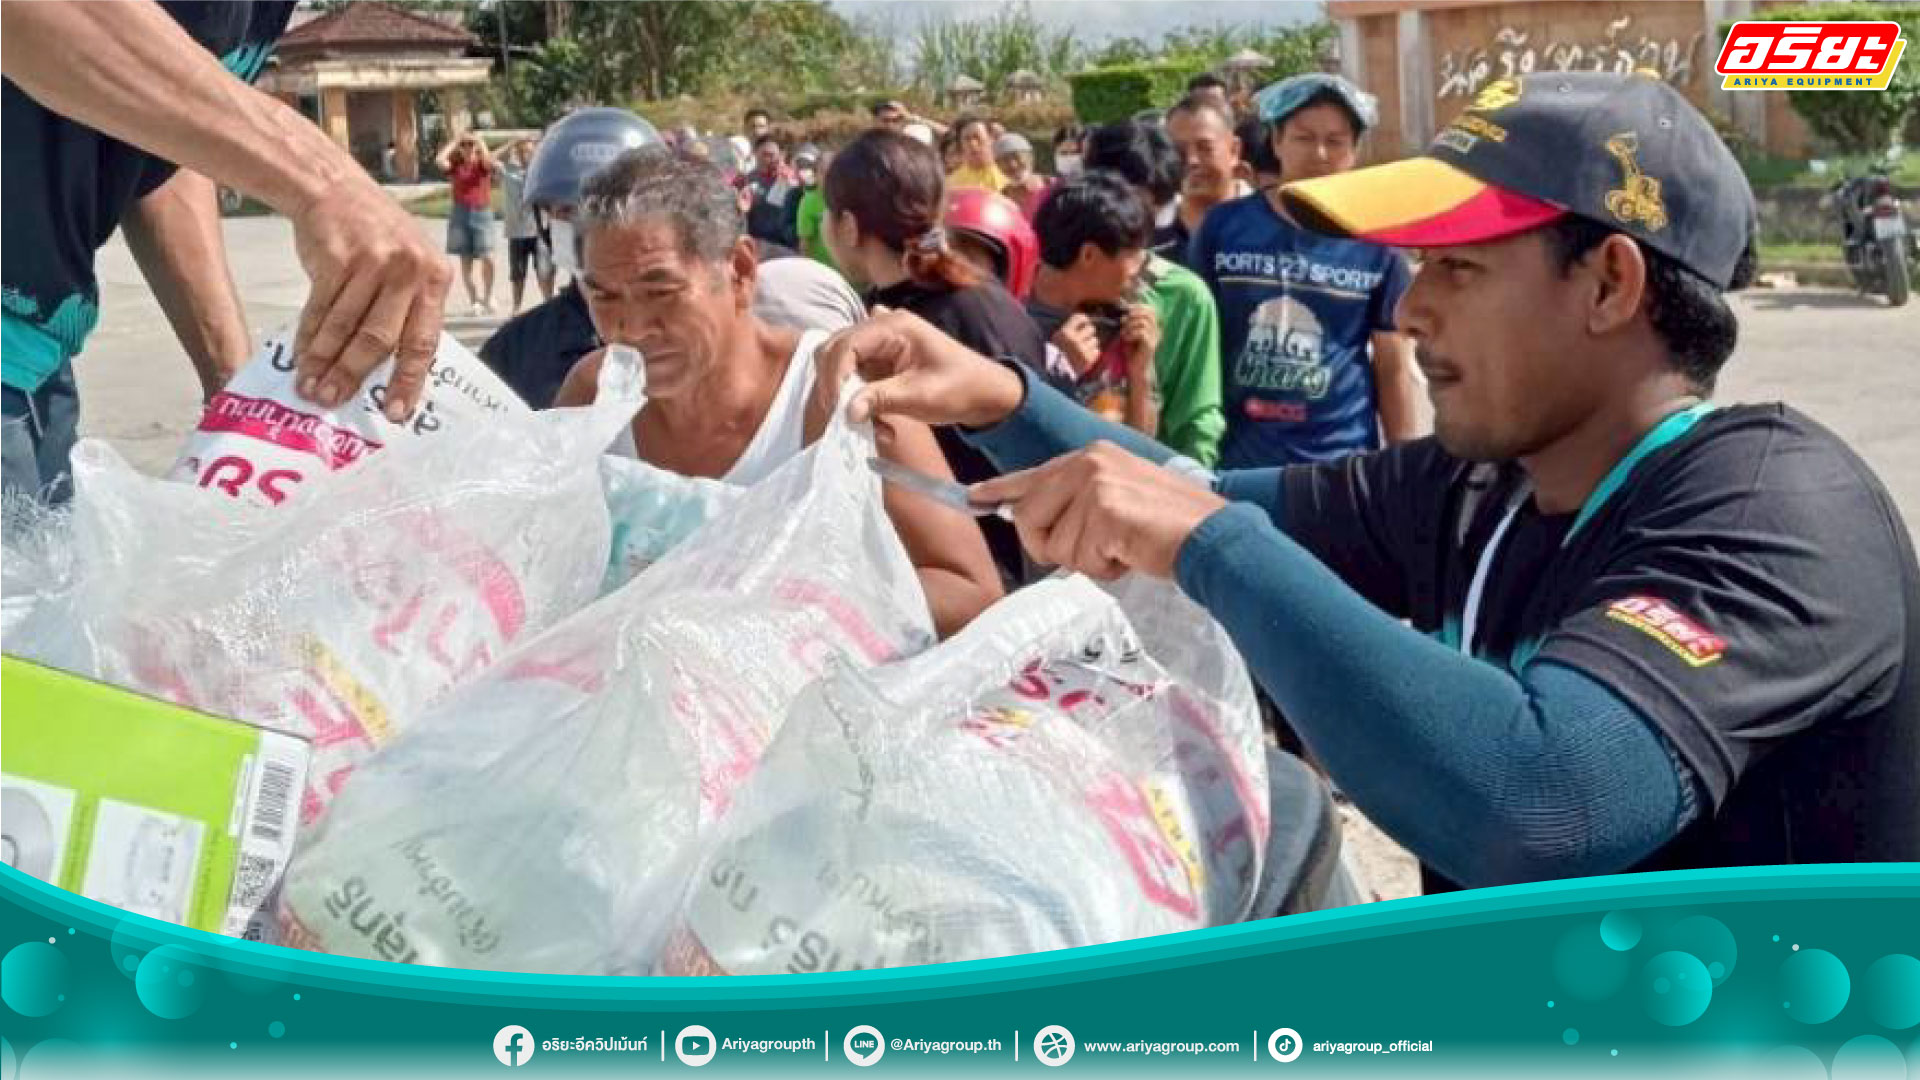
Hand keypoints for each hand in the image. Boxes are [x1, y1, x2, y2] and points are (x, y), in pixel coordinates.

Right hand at [290, 177, 452, 420]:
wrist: (333, 188)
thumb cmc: (375, 238)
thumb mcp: (409, 265)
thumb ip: (408, 309)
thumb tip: (392, 372)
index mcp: (435, 279)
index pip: (424, 341)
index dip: (408, 379)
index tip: (396, 412)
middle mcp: (408, 271)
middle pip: (380, 338)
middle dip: (354, 376)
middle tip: (335, 402)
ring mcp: (372, 262)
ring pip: (345, 327)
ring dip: (324, 362)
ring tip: (311, 388)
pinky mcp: (336, 258)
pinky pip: (320, 309)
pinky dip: (309, 337)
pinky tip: (301, 357)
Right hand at [807, 307, 1024, 438]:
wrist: (984, 394)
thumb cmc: (961, 388)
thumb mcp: (922, 395)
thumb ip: (881, 399)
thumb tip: (846, 412)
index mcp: (893, 326)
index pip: (845, 345)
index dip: (835, 377)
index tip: (838, 410)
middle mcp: (880, 328)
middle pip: (834, 351)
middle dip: (835, 388)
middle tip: (847, 420)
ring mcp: (878, 346)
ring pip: (839, 368)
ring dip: (847, 400)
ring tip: (873, 426)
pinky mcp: (878, 364)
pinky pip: (853, 380)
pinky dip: (858, 403)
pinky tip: (880, 423)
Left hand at [970, 441, 1225, 580]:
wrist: (1212, 535)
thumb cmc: (1168, 526)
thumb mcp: (1118, 499)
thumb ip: (1078, 504)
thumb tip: (1035, 523)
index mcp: (1090, 456)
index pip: (1033, 475)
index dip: (1000, 490)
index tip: (973, 497)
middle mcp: (1087, 462)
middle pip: (1029, 518)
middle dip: (1053, 546)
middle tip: (1097, 549)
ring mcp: (1094, 484)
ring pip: (1053, 545)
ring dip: (1086, 560)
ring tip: (1122, 547)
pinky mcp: (1103, 511)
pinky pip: (1077, 558)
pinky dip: (1103, 568)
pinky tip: (1130, 553)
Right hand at [1050, 313, 1101, 377]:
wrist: (1056, 374)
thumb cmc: (1055, 355)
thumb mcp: (1057, 338)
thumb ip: (1069, 328)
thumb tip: (1086, 319)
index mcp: (1064, 333)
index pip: (1080, 317)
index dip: (1084, 320)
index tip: (1084, 323)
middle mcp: (1074, 340)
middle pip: (1091, 328)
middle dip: (1088, 333)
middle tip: (1082, 339)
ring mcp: (1082, 350)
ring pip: (1095, 340)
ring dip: (1090, 344)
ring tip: (1082, 350)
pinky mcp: (1088, 360)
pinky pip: (1096, 351)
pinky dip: (1092, 353)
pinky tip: (1084, 357)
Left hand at [1120, 303, 1159, 378]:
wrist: (1136, 369)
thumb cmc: (1132, 352)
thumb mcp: (1129, 334)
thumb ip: (1129, 324)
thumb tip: (1124, 314)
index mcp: (1153, 327)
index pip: (1151, 310)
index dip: (1139, 307)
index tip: (1127, 311)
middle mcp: (1156, 331)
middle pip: (1149, 314)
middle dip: (1134, 315)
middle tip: (1123, 322)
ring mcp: (1155, 338)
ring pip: (1144, 322)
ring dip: (1130, 325)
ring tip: (1123, 333)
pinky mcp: (1150, 345)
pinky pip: (1142, 333)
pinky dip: (1131, 333)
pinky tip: (1126, 339)